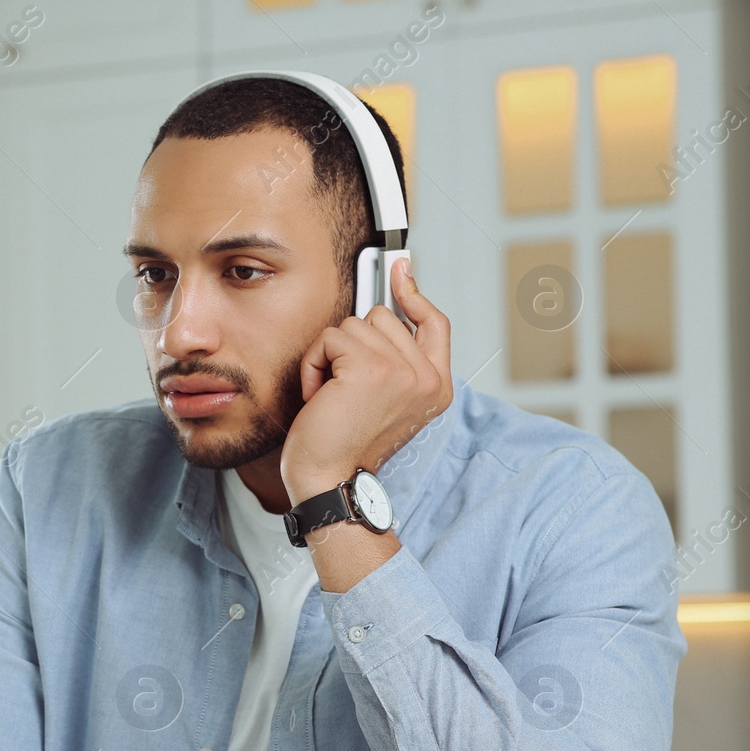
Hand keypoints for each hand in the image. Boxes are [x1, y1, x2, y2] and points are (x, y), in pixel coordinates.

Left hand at [279, 259, 452, 503]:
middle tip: (345, 389)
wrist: (328, 480)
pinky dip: (313, 364)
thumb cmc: (342, 444)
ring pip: (353, 325)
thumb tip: (389, 305)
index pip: (435, 323)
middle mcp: (428, 378)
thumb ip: (392, 359)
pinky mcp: (371, 368)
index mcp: (436, 387)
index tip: (401, 270)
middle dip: (352, 345)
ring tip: (332, 396)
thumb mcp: (380, 399)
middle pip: (383, 317)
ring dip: (329, 357)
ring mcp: (403, 371)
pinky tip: (319, 396)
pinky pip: (330, 338)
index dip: (415, 294)